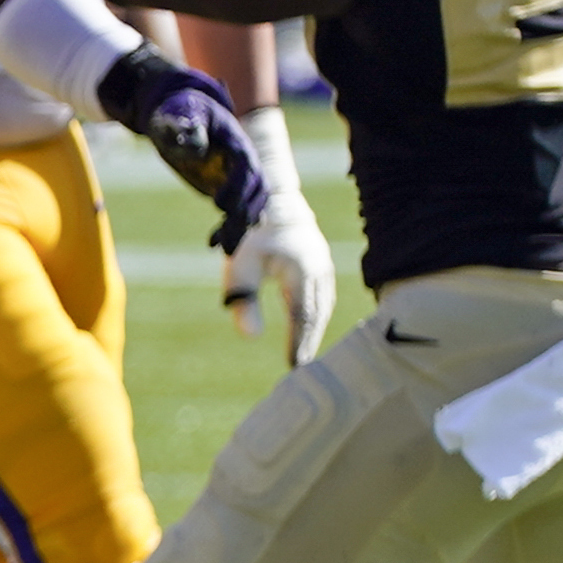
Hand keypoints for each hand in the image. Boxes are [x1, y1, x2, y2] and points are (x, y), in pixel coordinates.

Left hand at [96, 49, 268, 250]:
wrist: (181, 112)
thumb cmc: (178, 111)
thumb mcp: (177, 115)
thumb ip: (185, 127)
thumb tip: (194, 143)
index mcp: (235, 141)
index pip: (246, 167)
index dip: (237, 187)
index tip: (219, 206)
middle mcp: (244, 159)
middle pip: (257, 190)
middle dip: (244, 214)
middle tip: (228, 237)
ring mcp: (238, 174)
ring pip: (252, 205)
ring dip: (240, 227)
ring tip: (226, 249)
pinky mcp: (229, 186)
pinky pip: (237, 211)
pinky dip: (229, 228)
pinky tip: (214, 244)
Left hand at [227, 182, 335, 364]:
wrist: (265, 195)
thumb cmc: (248, 231)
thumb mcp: (238, 267)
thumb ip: (242, 301)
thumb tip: (251, 338)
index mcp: (302, 270)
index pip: (303, 316)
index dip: (299, 343)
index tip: (294, 366)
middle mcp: (319, 268)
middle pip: (318, 313)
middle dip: (309, 340)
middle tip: (301, 367)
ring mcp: (322, 263)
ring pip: (323, 304)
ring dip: (315, 328)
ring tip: (303, 352)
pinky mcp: (319, 260)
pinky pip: (322, 294)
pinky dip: (317, 313)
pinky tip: (306, 327)